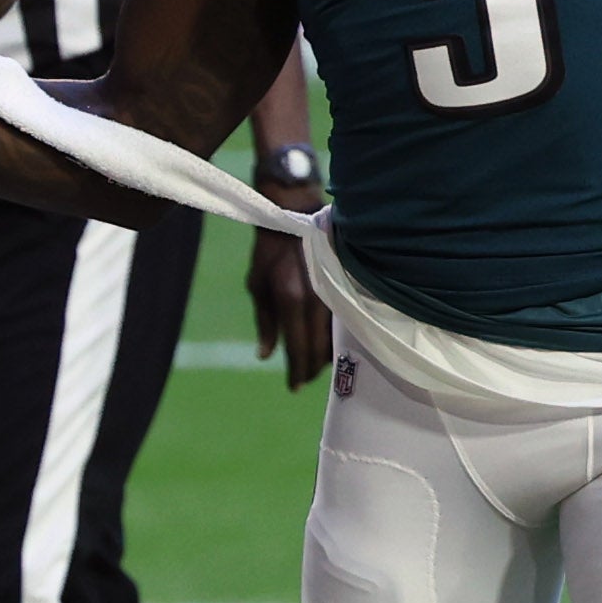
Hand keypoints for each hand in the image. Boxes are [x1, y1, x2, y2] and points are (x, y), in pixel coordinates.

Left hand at [246, 230, 329, 390]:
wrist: (295, 215)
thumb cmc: (270, 253)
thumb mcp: (257, 286)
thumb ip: (264, 323)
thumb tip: (265, 356)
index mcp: (290, 301)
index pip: (297, 347)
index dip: (296, 372)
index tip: (294, 387)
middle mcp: (315, 300)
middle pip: (319, 349)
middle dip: (311, 369)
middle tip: (303, 380)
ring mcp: (333, 293)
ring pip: (335, 337)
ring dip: (325, 356)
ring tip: (314, 366)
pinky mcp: (344, 287)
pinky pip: (344, 322)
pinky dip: (335, 338)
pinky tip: (328, 344)